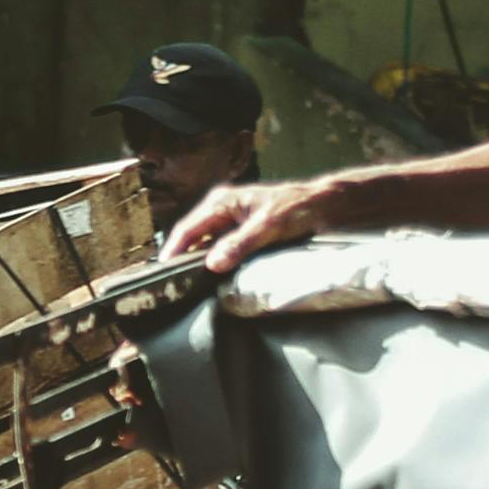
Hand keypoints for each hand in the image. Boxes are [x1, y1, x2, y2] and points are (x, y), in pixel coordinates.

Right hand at [166, 176, 344, 271]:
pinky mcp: (242, 233)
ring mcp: (231, 221)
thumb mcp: (269, 227)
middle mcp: (222, 210)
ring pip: (206, 246)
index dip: (172, 252)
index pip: (187, 229)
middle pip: (193, 238)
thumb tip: (212, 264)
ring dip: (199, 263)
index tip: (162, 274)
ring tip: (188, 287)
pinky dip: (216, 263)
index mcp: (222, 202)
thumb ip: (240, 244)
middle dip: (182, 260)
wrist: (325, 204)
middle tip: (171, 287)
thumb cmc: (298, 208)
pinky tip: (214, 280)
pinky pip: (221, 249)